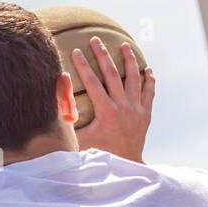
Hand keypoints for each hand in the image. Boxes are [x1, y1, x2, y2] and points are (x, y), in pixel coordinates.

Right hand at [72, 38, 155, 163]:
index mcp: (106, 111)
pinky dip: (149, 81)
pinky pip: (149, 93)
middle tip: (95, 40)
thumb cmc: (98, 154)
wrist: (125, 166)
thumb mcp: (79, 139)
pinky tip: (148, 70)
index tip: (75, 51)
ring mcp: (137, 110)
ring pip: (134, 79)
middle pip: (113, 74)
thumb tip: (57, 101)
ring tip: (124, 46)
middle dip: (102, 55)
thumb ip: (68, 120)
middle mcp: (123, 107)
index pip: (92, 82)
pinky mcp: (146, 115)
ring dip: (129, 60)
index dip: (83, 65)